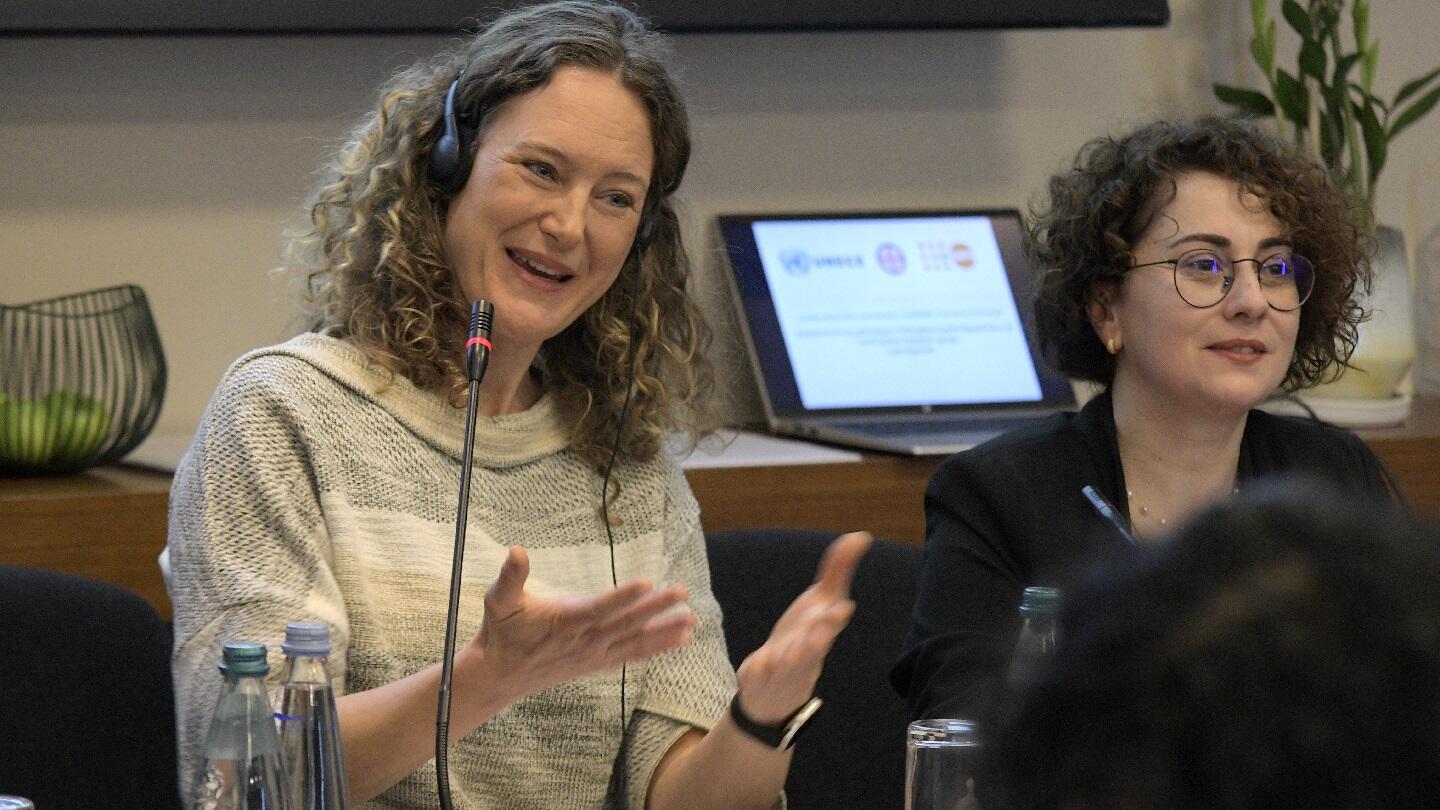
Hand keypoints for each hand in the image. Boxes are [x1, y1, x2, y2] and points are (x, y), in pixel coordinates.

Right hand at [471, 546, 696, 702]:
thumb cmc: (502, 632)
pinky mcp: (598, 662)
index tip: (647, 583)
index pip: (600, 608)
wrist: (501, 675)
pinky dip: (656, 647)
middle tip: (682, 593)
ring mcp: (594, 654)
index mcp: (565, 621)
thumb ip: (510, 577)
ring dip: (665, 631)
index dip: (623, 597)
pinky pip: (632, 654)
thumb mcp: (499, 601)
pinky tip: (680, 640)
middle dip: (656, 608)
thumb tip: (515, 551)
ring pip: (635, 641)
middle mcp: (585, 640)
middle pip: (626, 622)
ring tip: (692, 621)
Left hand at [734, 531, 872, 724]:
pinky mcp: (757, 677)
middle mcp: (804, 654)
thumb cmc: (804, 639)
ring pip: (786, 663)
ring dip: (789, 657)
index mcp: (820, 635)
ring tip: (788, 652)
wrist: (777, 689)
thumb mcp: (820, 603)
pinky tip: (757, 664)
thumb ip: (838, 570)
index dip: (835, 619)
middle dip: (818, 638)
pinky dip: (757, 669)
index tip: (844, 607)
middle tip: (823, 625)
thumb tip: (860, 535)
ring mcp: (780, 668)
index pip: (830, 627)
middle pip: (813, 647)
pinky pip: (756, 672)